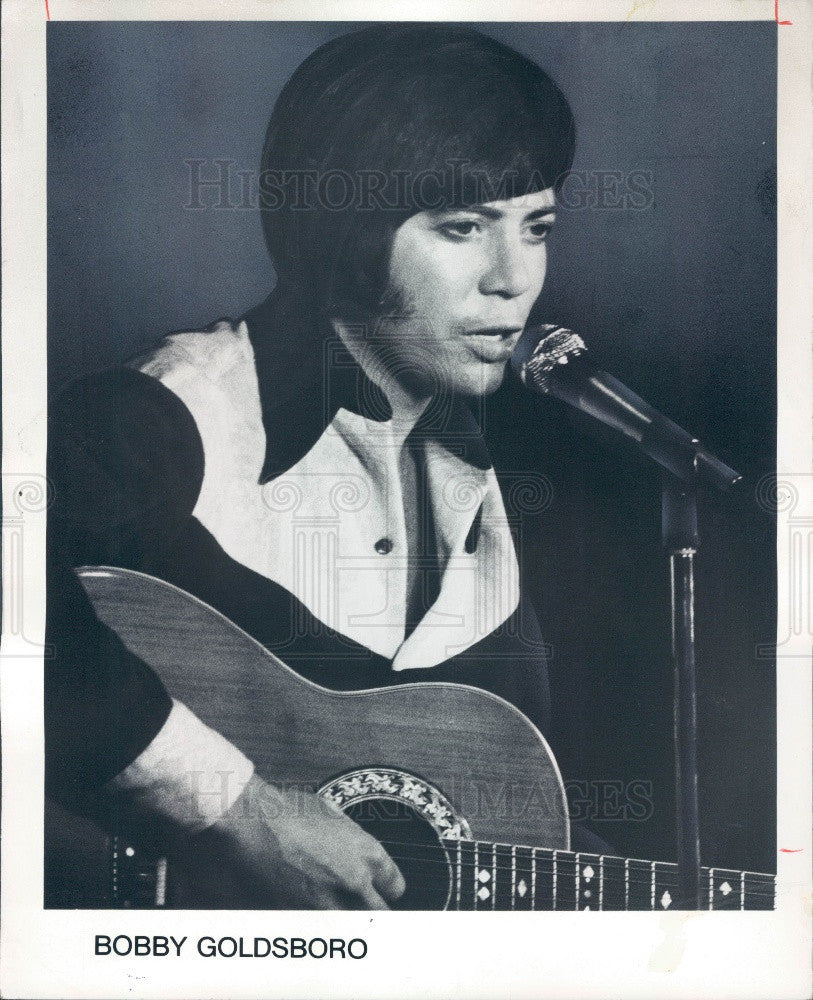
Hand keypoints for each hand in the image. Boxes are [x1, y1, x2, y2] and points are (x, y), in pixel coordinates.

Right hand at [189, 773, 405, 908]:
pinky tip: (312, 912)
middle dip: (374, 910)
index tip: (383, 889)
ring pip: (352, 927)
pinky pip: (321, 930)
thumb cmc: (287, 811)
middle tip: (365, 906)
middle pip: (380, 914)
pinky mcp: (301, 916)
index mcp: (366, 852)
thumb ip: (351, 838)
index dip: (388, 887)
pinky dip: (319, 925)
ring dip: (348, 921)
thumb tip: (357, 849)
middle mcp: (353, 882)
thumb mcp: (331, 814)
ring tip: (338, 911)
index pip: (394, 885)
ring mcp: (327, 903)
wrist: (251, 822)